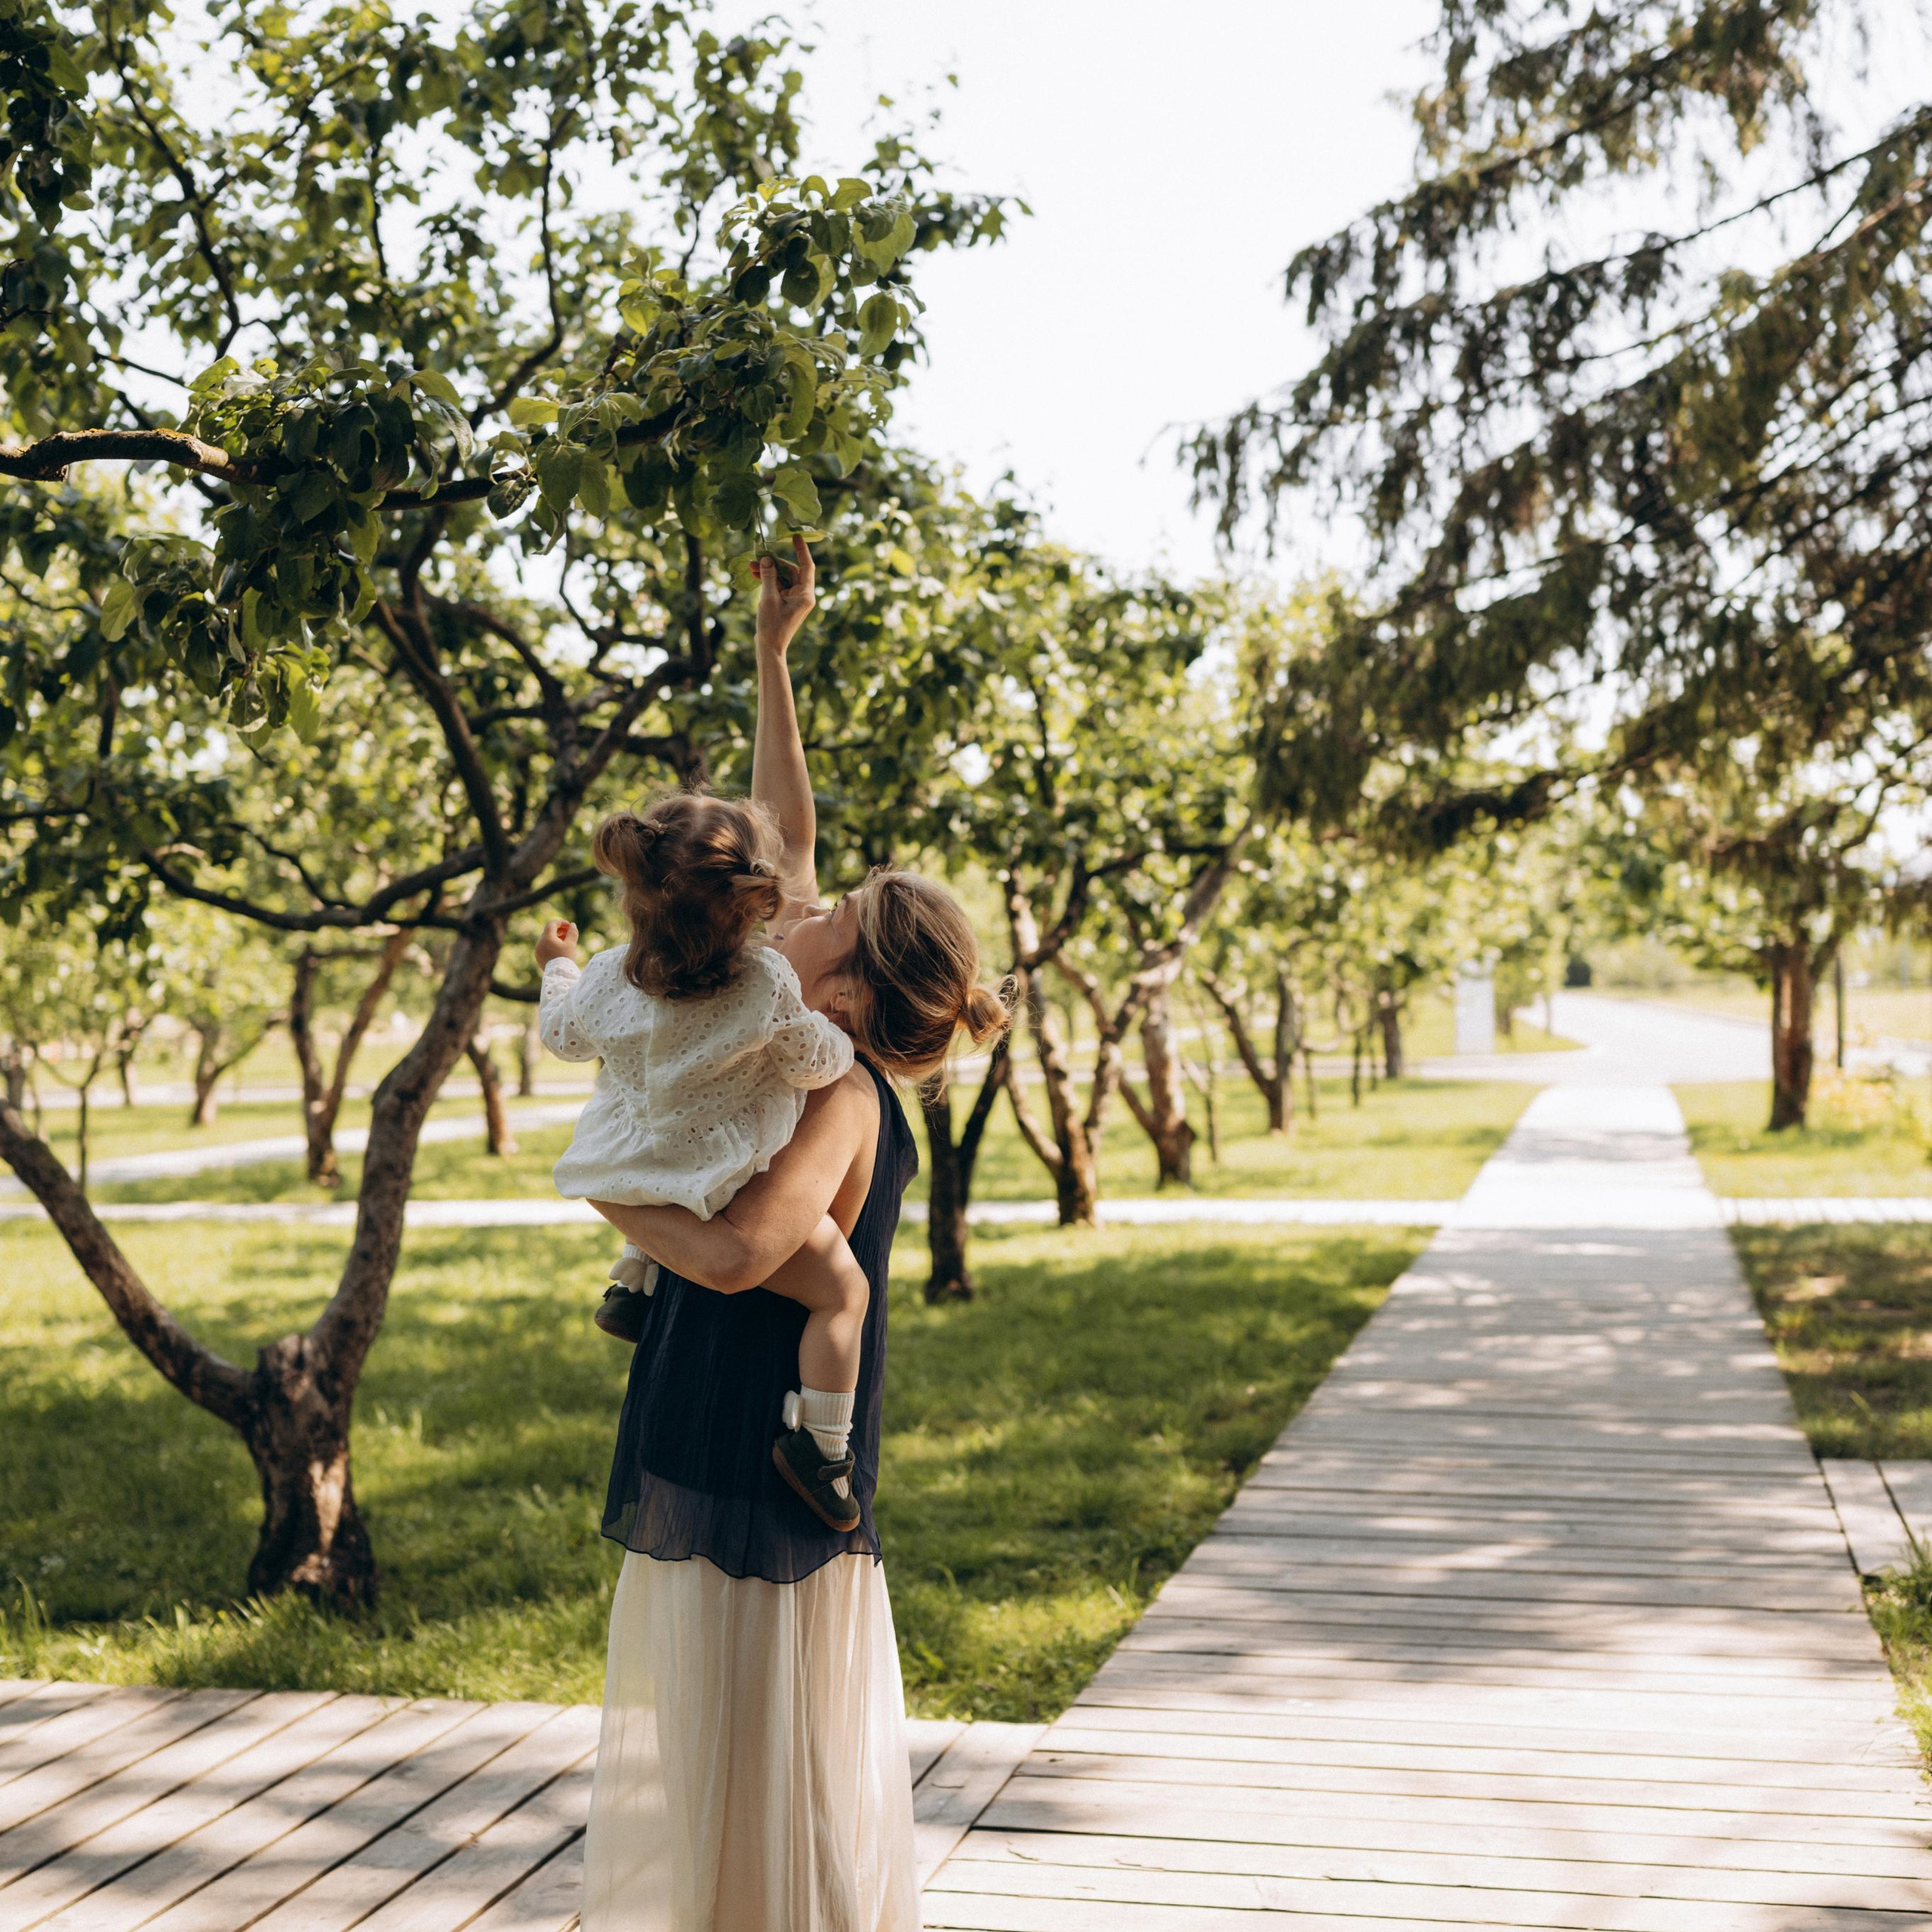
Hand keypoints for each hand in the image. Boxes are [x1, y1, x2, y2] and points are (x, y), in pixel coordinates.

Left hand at [535, 919, 577, 967]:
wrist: (559, 975)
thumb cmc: (566, 958)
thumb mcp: (571, 944)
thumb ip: (572, 932)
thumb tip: (572, 925)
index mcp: (547, 938)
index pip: (552, 923)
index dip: (561, 922)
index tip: (569, 926)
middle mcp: (540, 942)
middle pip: (549, 931)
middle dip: (559, 930)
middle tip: (569, 933)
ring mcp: (538, 950)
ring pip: (546, 939)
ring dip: (556, 937)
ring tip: (566, 942)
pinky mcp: (538, 956)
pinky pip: (544, 946)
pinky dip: (551, 945)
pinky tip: (560, 949)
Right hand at [749, 535, 815, 655]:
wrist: (769, 648)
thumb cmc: (771, 626)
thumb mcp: (768, 599)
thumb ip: (768, 577)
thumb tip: (767, 559)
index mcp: (805, 595)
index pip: (806, 566)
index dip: (801, 550)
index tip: (795, 536)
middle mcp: (803, 595)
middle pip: (791, 570)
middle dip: (774, 563)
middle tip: (758, 556)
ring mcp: (794, 599)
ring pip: (783, 577)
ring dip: (768, 571)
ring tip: (751, 566)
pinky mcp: (786, 603)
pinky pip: (779, 586)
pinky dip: (768, 580)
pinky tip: (755, 574)